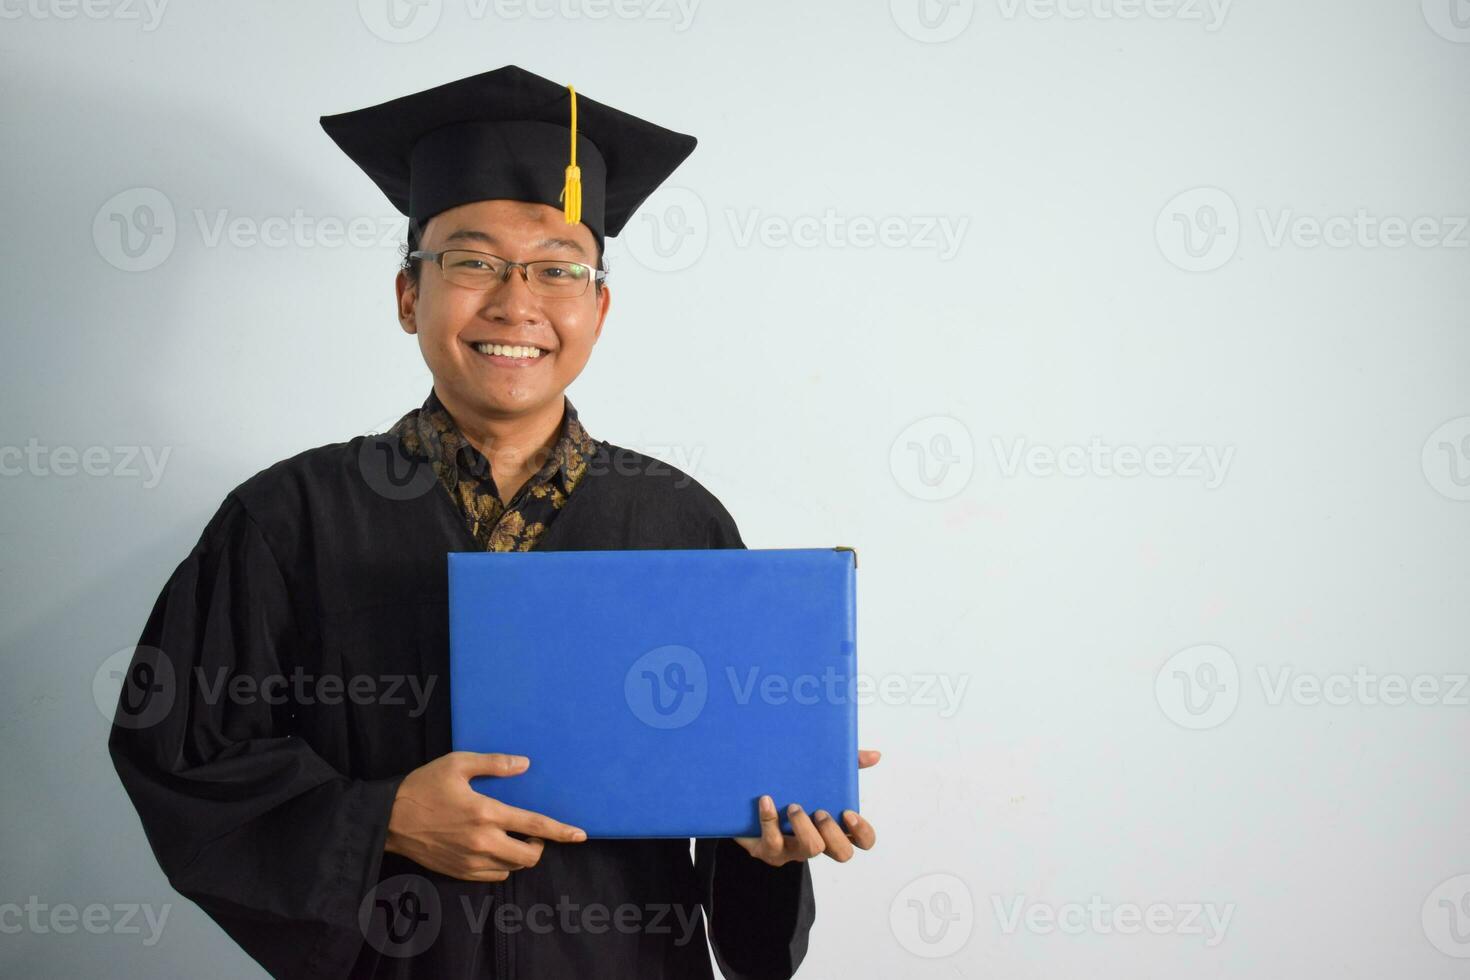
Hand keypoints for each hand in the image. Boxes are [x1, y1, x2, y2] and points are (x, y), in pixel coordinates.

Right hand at [384, 751, 585, 881]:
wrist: (388, 819)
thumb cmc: (423, 786)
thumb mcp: (458, 764)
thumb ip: (494, 764)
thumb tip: (525, 764)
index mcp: (486, 813)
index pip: (535, 826)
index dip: (561, 832)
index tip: (580, 835)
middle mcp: (483, 842)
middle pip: (529, 856)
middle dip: (539, 846)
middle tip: (531, 832)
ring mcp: (471, 862)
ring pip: (512, 868)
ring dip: (519, 856)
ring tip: (512, 838)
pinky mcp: (459, 873)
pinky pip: (493, 876)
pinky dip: (501, 865)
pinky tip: (494, 849)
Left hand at [733, 749, 880, 866]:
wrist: (746, 804)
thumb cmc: (790, 792)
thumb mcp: (818, 778)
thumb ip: (847, 766)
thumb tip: (874, 755)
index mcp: (833, 826)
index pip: (863, 841)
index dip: (862, 832)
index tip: (848, 812)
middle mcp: (818, 841)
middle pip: (842, 854)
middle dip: (832, 832)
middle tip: (820, 811)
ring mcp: (794, 850)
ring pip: (809, 851)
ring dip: (804, 827)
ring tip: (794, 806)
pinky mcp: (769, 850)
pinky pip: (772, 841)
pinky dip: (769, 819)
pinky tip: (766, 800)